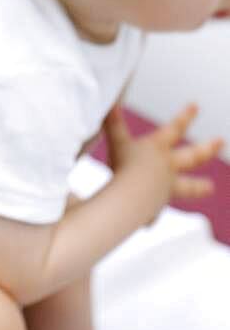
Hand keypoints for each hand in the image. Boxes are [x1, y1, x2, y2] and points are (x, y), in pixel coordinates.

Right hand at [103, 104, 222, 209]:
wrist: (132, 197)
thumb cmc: (124, 167)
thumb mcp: (117, 142)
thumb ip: (113, 124)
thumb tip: (110, 105)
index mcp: (159, 149)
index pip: (174, 128)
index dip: (185, 116)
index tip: (196, 106)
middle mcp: (167, 167)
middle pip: (192, 156)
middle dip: (207, 149)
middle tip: (220, 142)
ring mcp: (165, 187)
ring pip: (186, 186)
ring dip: (198, 186)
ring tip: (211, 188)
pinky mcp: (156, 206)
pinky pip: (154, 212)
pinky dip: (150, 217)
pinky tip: (148, 224)